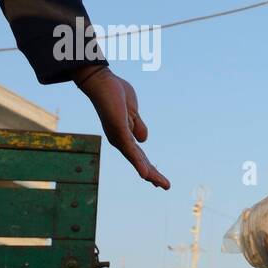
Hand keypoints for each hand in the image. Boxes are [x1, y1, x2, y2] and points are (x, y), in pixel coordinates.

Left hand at [73, 66, 168, 189]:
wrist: (101, 80)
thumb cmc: (115, 93)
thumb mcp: (133, 112)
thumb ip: (138, 125)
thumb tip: (144, 140)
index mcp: (124, 136)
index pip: (139, 156)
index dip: (149, 167)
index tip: (158, 181)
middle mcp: (120, 140)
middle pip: (139, 161)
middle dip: (153, 175)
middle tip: (166, 187)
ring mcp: (119, 136)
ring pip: (136, 159)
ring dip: (149, 173)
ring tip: (161, 184)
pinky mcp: (119, 130)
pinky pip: (131, 150)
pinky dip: (138, 163)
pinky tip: (145, 173)